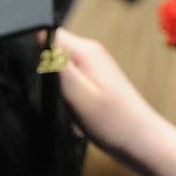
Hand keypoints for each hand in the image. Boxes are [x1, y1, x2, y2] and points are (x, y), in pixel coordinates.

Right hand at [49, 27, 175, 175]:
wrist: (139, 142)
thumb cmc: (111, 121)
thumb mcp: (77, 93)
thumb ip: (57, 64)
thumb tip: (39, 35)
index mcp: (86, 51)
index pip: (49, 33)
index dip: (36, 50)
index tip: (38, 74)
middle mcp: (91, 53)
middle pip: (52, 47)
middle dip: (42, 67)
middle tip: (51, 91)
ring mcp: (93, 66)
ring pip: (58, 63)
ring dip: (52, 80)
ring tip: (61, 99)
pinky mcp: (93, 79)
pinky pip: (66, 75)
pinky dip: (61, 88)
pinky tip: (68, 102)